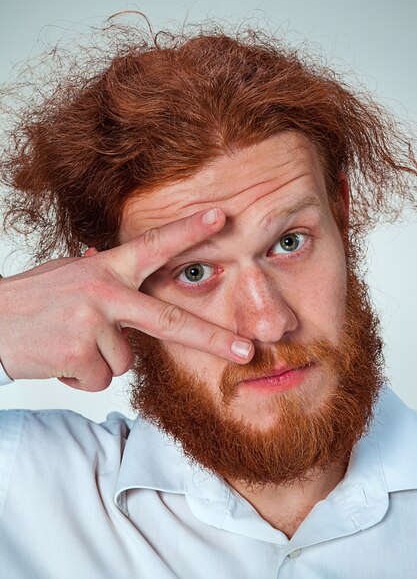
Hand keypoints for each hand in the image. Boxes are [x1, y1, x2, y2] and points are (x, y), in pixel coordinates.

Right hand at [0, 208, 253, 390]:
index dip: (189, 231)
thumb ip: (103, 274)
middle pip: (170, 319)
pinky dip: (83, 376)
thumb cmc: (33, 301)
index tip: (222, 218)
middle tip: (247, 351)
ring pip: (126, 361)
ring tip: (69, 343)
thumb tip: (114, 261)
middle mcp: (104, 291)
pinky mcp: (79, 353)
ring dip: (102, 361)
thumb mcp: (70, 275)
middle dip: (213, 338)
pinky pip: (101, 379)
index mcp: (105, 268)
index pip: (154, 245)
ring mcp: (93, 322)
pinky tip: (60, 358)